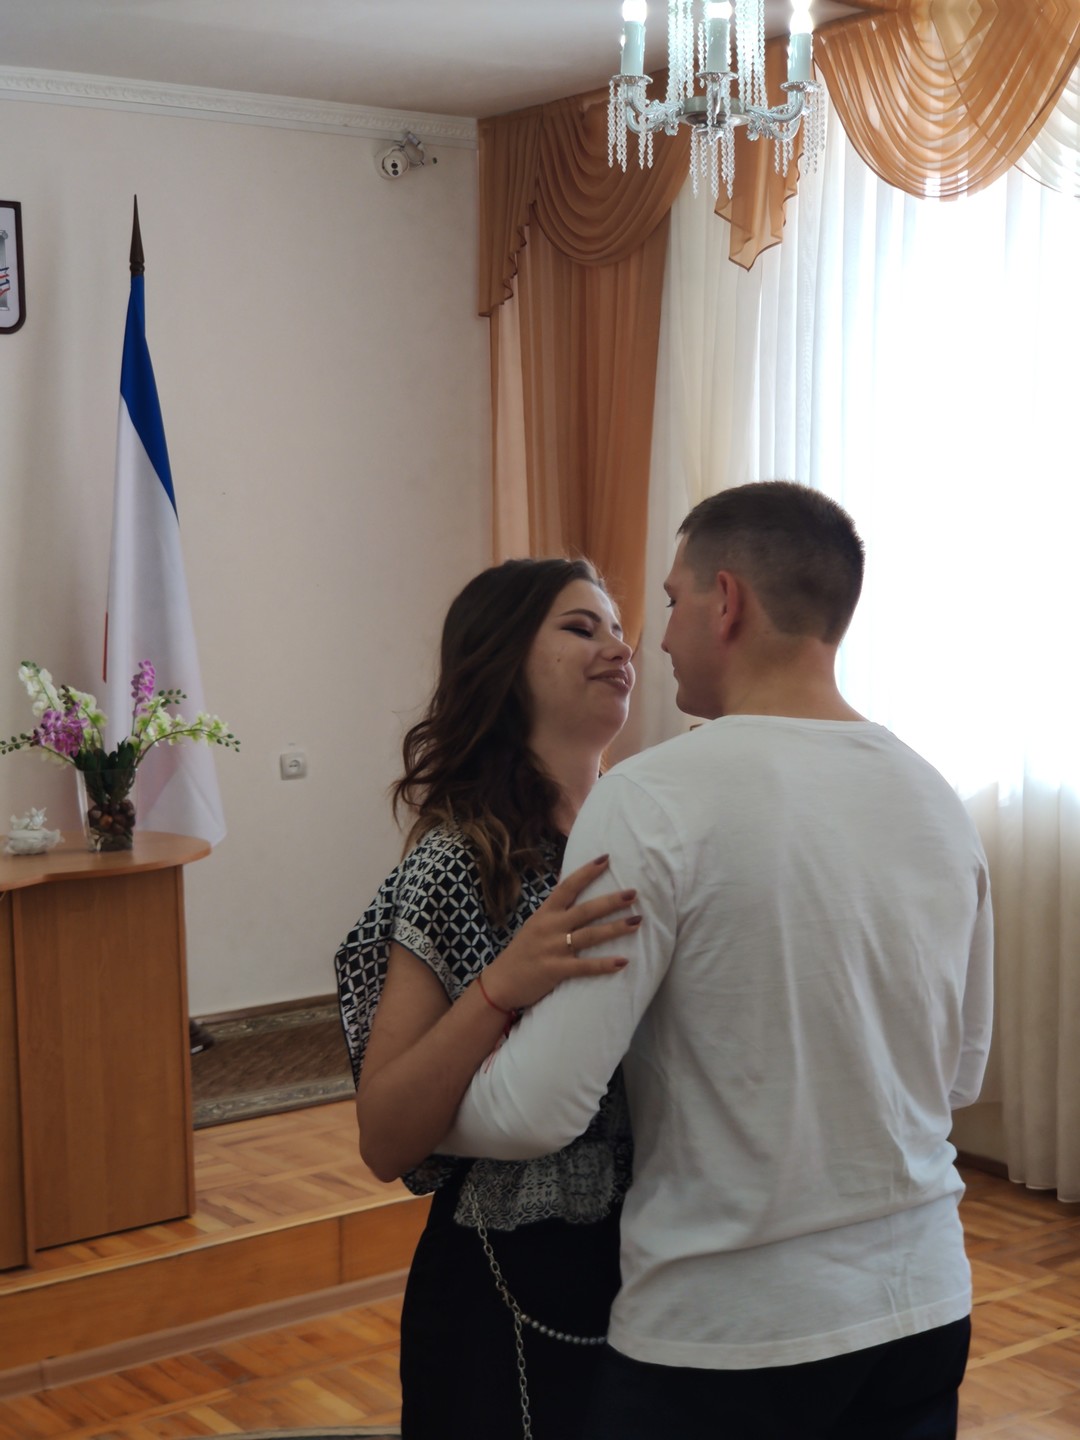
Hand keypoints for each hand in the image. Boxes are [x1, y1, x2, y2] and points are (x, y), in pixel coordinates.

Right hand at [480, 856, 639, 1011]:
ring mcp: (552, 948)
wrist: (500, 983)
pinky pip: (584, 967)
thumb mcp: (535, 924)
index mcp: (545, 913)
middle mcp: (550, 927)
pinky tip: (623, 961)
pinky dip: (604, 964)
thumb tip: (571, 885)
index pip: (568, 887)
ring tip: (636, 921)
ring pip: (589, 935)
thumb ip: (554, 909)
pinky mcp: (555, 970)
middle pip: (585, 910)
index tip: (606, 859)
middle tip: (633, 893)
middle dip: (611, 901)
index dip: (587, 872)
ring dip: (615, 928)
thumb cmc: (522, 953)